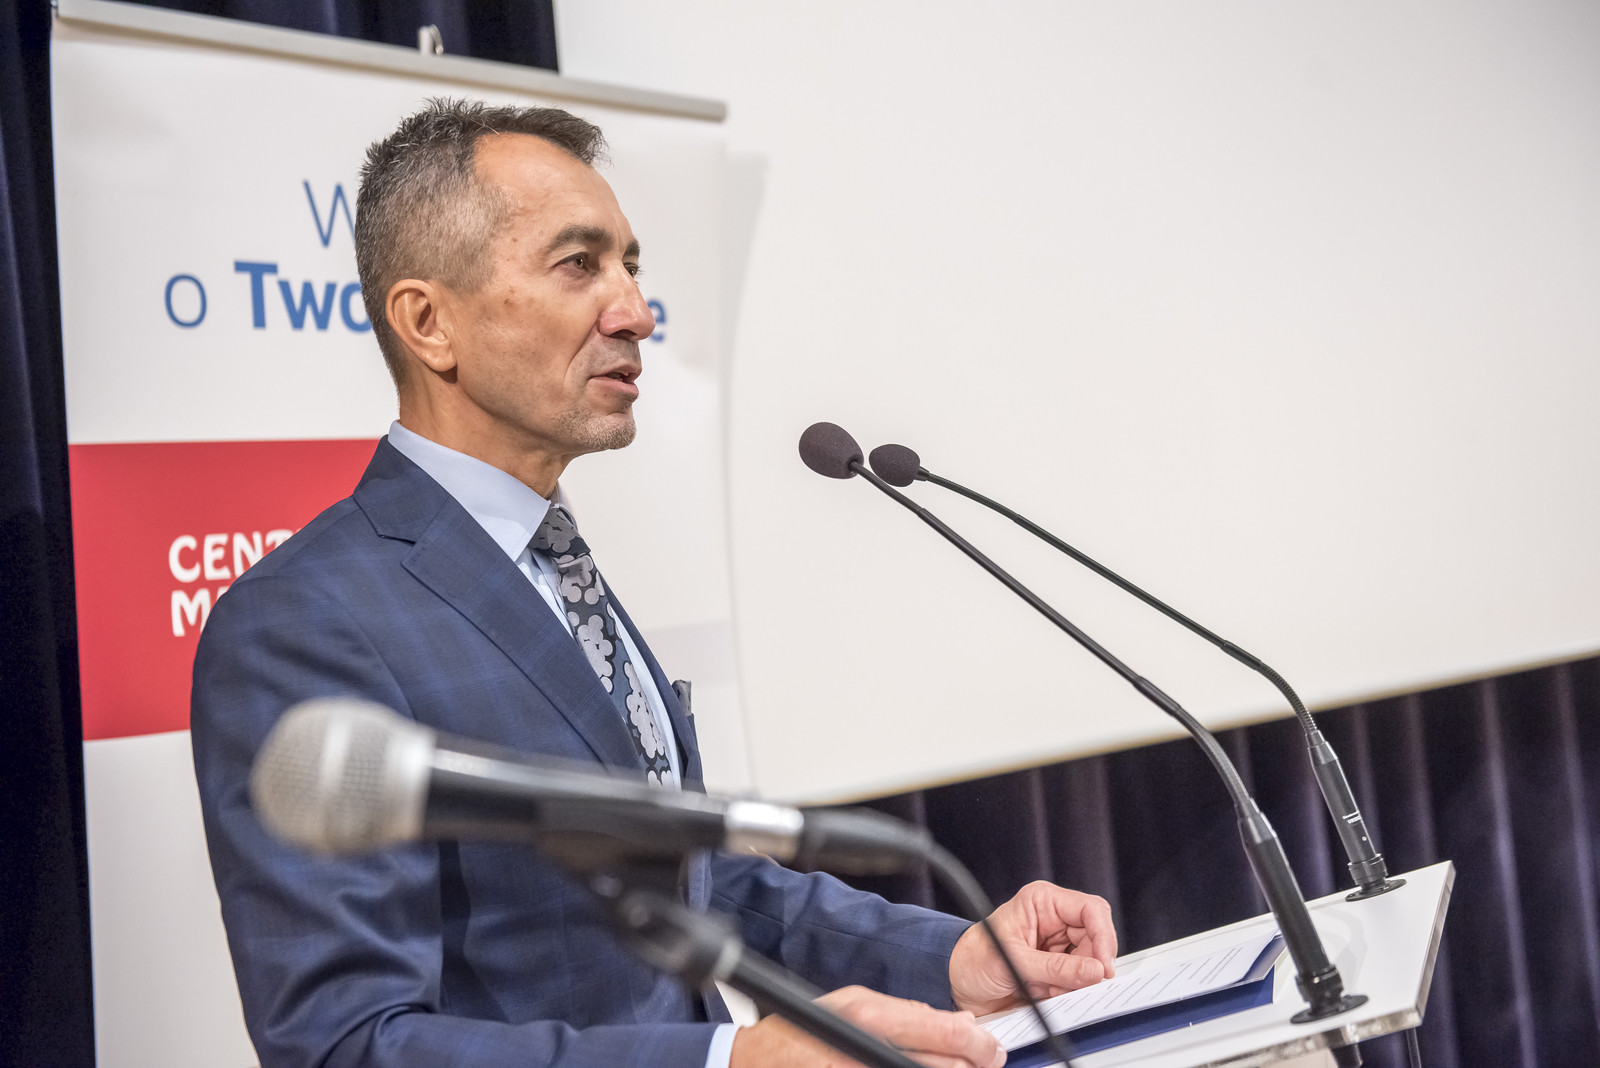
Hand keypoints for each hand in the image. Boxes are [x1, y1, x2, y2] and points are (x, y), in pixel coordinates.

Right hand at [729, 985, 1004, 1067]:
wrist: (755, 1063)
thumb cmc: (798, 1031)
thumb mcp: (852, 1005)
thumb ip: (904, 1013)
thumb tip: (955, 1024)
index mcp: (870, 1018)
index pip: (947, 1033)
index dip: (979, 1046)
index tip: (990, 1050)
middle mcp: (869, 1051)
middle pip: (947, 1067)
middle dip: (971, 1066)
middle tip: (983, 1063)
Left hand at [948, 881, 1117, 1015]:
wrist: (957, 984)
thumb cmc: (974, 960)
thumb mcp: (1014, 962)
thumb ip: (1057, 968)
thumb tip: (1096, 970)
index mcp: (1042, 902)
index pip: (1091, 910)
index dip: (1104, 937)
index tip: (1103, 966)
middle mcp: (1054, 920)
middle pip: (1095, 939)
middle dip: (1087, 966)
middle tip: (1074, 985)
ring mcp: (1057, 945)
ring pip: (1089, 963)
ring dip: (1074, 982)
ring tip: (1047, 990)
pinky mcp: (1056, 968)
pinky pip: (1078, 980)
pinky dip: (1067, 992)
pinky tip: (1045, 993)